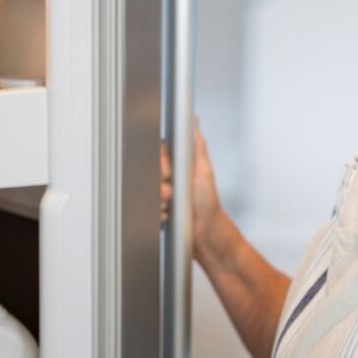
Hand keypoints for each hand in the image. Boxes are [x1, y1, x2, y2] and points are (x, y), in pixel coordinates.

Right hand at [160, 121, 229, 263]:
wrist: (208, 236)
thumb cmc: (210, 205)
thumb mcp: (204, 171)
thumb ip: (197, 146)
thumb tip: (195, 121)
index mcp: (181, 166)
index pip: (159, 155)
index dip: (160, 163)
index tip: (167, 171)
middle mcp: (171, 180)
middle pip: (150, 174)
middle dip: (159, 184)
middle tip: (171, 192)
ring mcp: (165, 197)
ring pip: (147, 193)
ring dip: (158, 200)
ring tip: (172, 205)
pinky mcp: (160, 212)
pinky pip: (147, 210)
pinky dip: (157, 213)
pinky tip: (168, 216)